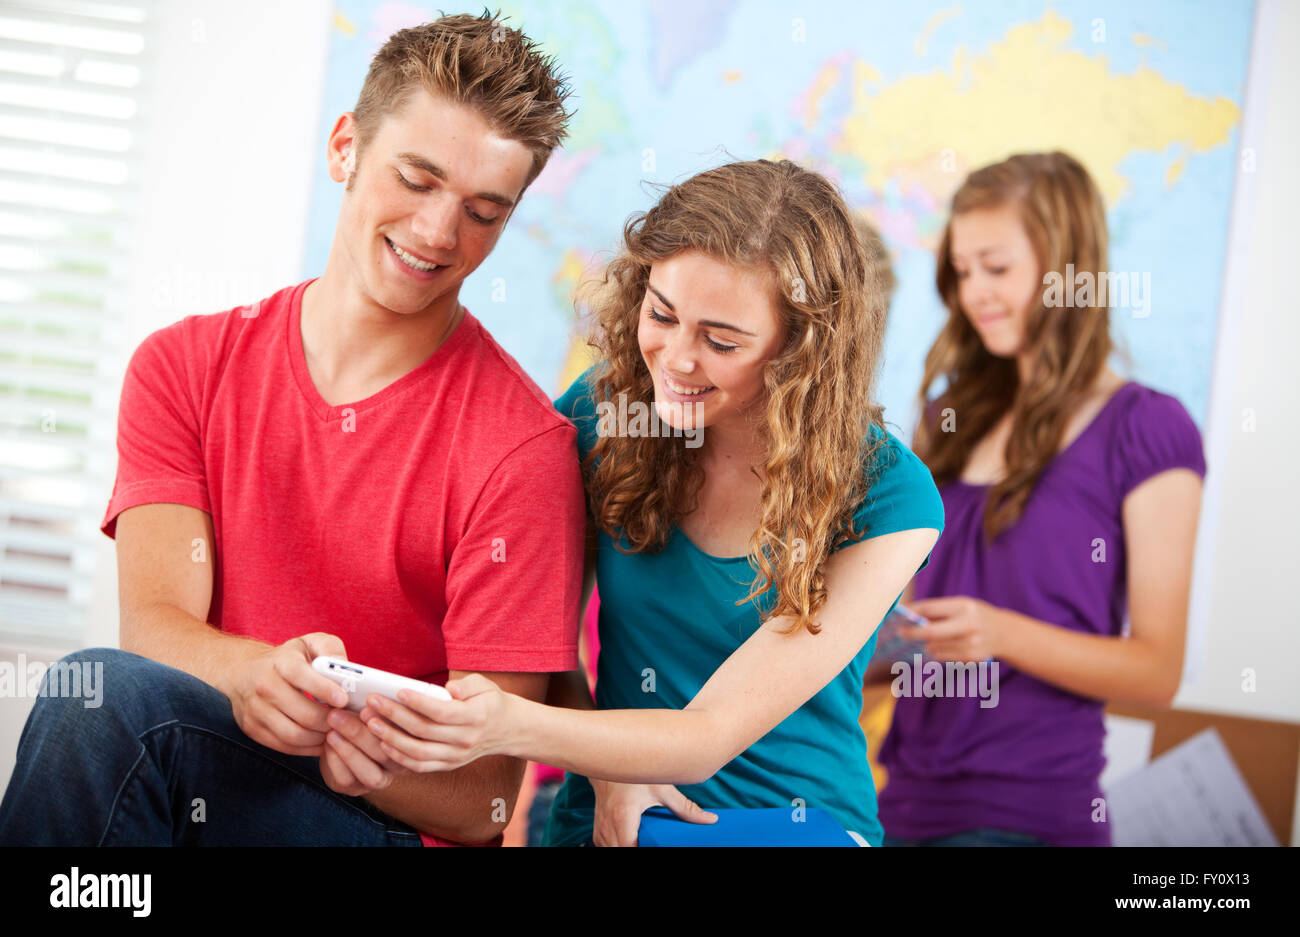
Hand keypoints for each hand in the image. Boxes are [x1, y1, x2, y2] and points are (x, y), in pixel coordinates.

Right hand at [225, 632, 350, 756]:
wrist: (243, 672)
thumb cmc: (287, 659)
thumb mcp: (309, 643)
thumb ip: (330, 649)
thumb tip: (345, 667)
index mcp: (281, 662)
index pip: (302, 676)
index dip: (325, 690)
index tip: (344, 700)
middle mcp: (265, 686)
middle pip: (304, 714)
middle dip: (330, 721)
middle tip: (346, 720)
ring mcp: (256, 711)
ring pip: (295, 735)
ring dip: (320, 737)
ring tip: (335, 730)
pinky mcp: (253, 729)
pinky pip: (285, 747)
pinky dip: (307, 748)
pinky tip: (320, 739)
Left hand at [319, 707, 406, 796]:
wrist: (339, 740)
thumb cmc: (360, 718)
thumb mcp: (372, 709)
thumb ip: (375, 705)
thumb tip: (366, 690)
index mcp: (409, 742)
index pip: (408, 735)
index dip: (391, 719)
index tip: (371, 703)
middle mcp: (398, 766)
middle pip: (386, 755)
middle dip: (361, 733)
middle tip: (340, 714)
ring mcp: (379, 780)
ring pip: (370, 773)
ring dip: (348, 750)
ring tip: (332, 731)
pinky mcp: (355, 788)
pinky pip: (347, 779)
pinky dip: (336, 760)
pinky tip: (327, 744)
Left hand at [360, 673, 511, 771]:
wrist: (507, 729)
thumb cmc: (490, 701)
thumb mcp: (485, 685)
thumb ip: (468, 684)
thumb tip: (449, 688)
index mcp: (476, 716)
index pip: (442, 712)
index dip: (419, 703)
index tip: (399, 691)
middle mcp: (465, 739)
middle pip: (424, 731)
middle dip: (395, 716)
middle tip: (373, 702)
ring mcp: (456, 756)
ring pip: (418, 752)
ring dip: (391, 739)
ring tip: (372, 724)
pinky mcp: (449, 765)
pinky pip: (420, 766)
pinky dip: (400, 758)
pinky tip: (384, 744)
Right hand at [591, 781, 716, 846]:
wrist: (610, 753)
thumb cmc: (636, 770)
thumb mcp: (663, 787)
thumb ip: (686, 808)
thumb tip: (710, 819)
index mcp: (624, 816)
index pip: (629, 849)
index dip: (642, 851)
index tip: (656, 846)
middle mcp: (608, 823)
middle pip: (617, 852)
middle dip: (635, 850)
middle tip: (653, 842)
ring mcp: (600, 824)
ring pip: (607, 849)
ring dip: (623, 848)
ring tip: (642, 841)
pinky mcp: (598, 822)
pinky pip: (602, 843)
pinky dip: (614, 846)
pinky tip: (627, 841)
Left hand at [903, 596, 1007, 662]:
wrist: (1003, 633)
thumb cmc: (974, 615)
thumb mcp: (961, 605)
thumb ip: (938, 610)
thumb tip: (909, 617)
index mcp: (964, 606)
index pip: (930, 609)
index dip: (911, 613)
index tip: (899, 616)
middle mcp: (969, 625)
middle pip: (930, 632)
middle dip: (912, 633)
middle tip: (900, 633)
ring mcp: (971, 644)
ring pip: (934, 647)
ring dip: (927, 643)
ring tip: (930, 638)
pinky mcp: (971, 658)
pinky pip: (942, 657)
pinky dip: (937, 651)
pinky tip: (945, 645)